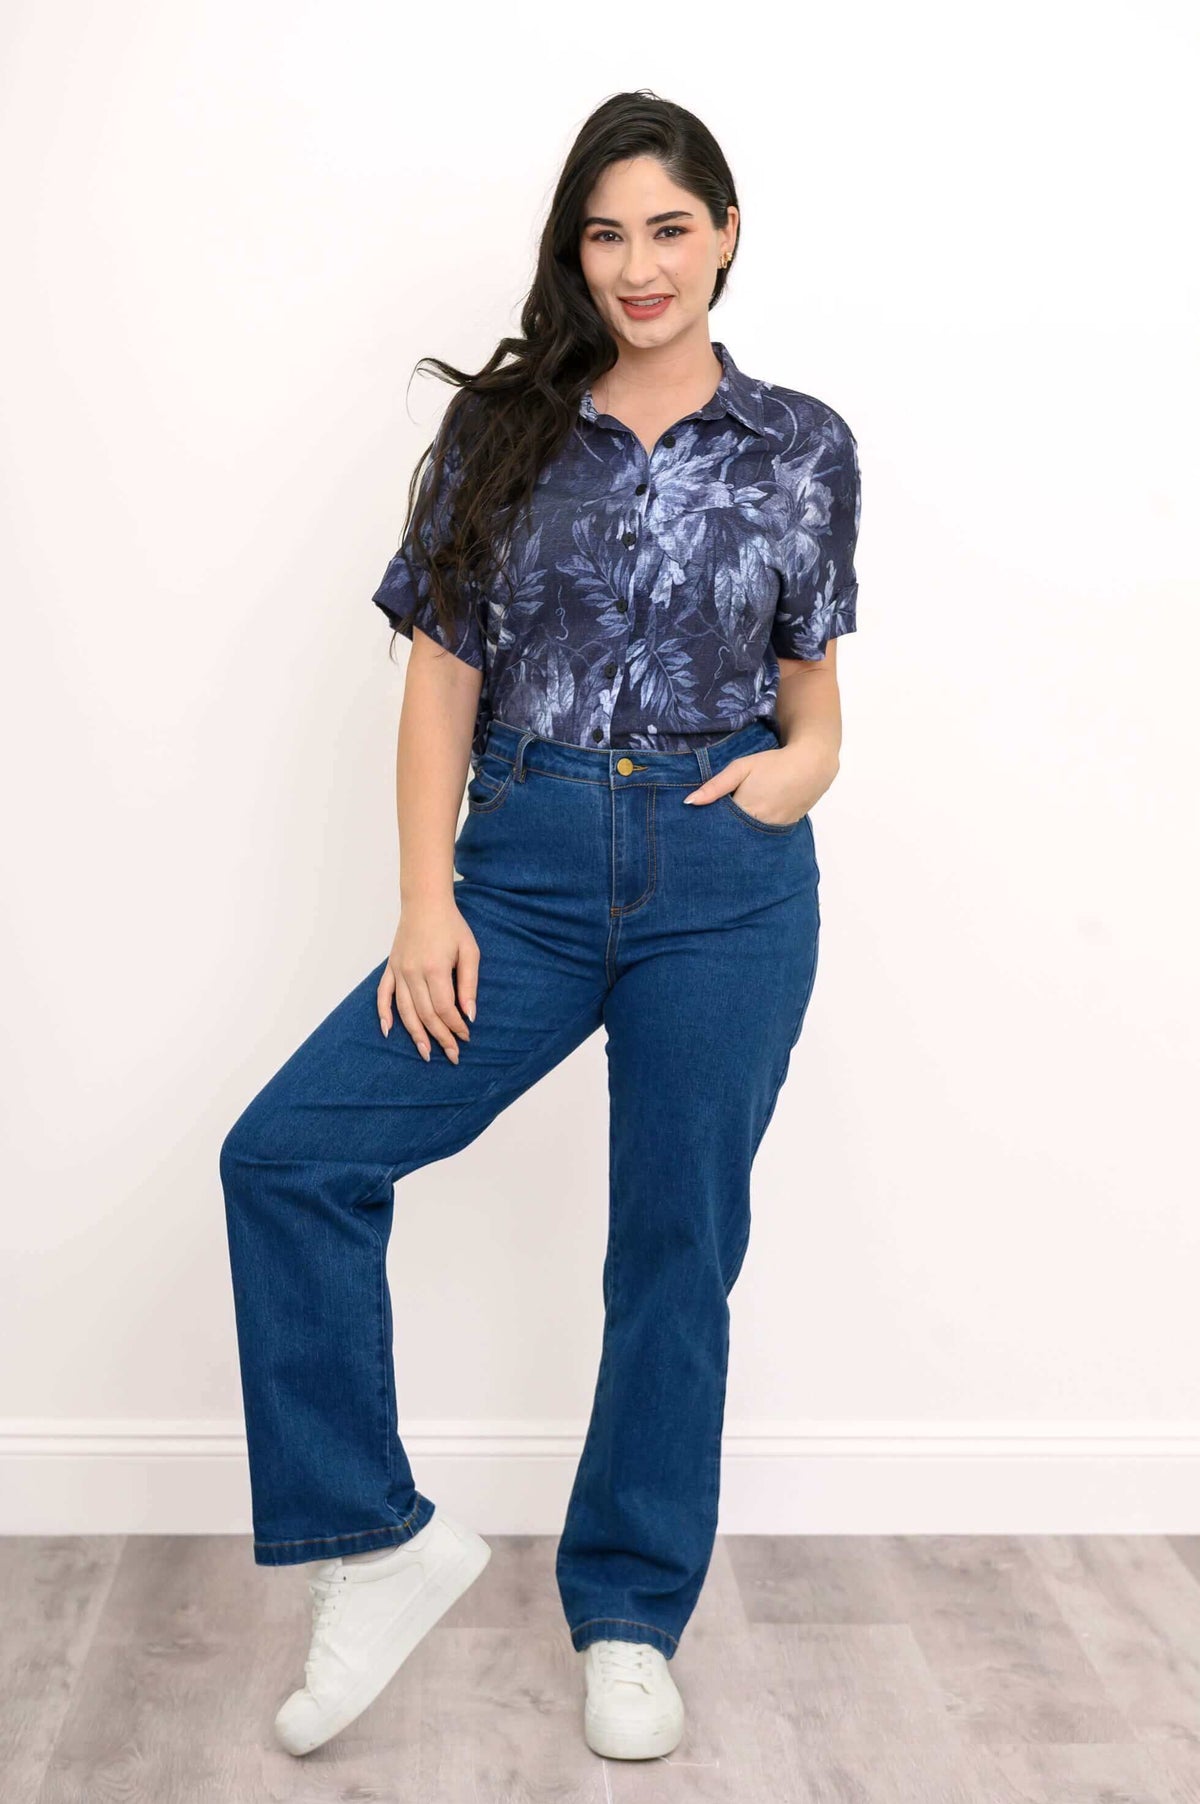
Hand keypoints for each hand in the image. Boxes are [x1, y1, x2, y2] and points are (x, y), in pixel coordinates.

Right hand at [378, 902, 477, 1061]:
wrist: (425, 903)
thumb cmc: (451, 926)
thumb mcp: (469, 951)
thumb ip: (469, 984)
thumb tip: (470, 1014)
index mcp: (435, 970)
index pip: (445, 1009)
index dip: (456, 1026)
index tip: (466, 1037)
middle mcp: (413, 974)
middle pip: (426, 1015)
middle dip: (440, 1038)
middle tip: (452, 1055)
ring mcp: (399, 971)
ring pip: (405, 1011)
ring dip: (415, 1035)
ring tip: (426, 1053)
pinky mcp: (390, 968)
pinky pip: (383, 995)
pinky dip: (383, 1014)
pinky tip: (388, 1031)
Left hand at [684, 742, 836, 825]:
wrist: (811, 766)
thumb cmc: (773, 763)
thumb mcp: (741, 768)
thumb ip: (715, 786)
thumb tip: (689, 802)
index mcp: (745, 810)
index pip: (718, 828)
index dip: (706, 829)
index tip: (696, 830)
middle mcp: (759, 825)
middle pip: (732, 838)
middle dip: (721, 836)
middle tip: (707, 836)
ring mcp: (773, 830)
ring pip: (748, 840)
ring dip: (738, 836)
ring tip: (728, 831)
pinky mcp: (784, 830)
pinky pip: (763, 837)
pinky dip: (754, 834)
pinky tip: (749, 827)